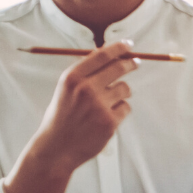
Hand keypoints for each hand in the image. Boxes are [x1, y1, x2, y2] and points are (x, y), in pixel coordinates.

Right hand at [27, 42, 137, 170]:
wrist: (56, 148)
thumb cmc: (62, 117)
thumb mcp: (66, 90)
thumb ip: (85, 74)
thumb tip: (111, 56)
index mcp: (72, 78)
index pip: (101, 55)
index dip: (118, 48)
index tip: (129, 44)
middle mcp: (85, 88)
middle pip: (118, 67)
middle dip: (130, 64)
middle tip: (136, 63)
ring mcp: (99, 105)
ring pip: (125, 88)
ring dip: (122, 93)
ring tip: (107, 103)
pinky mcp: (110, 121)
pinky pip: (125, 107)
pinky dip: (120, 111)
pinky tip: (105, 119)